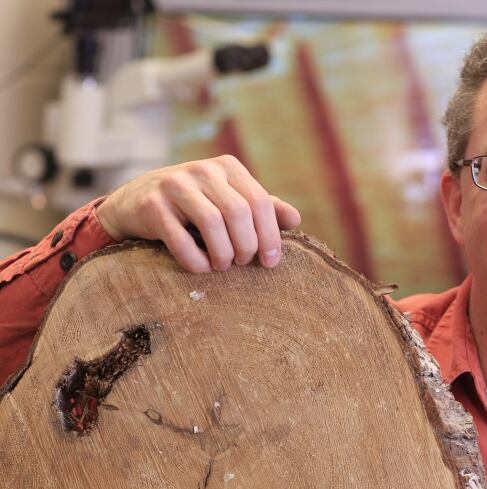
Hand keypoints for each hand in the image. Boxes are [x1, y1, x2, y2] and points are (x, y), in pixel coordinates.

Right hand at [95, 155, 300, 272]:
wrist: (135, 201)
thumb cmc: (194, 206)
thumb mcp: (229, 200)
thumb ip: (262, 208)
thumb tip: (296, 220)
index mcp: (227, 166)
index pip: (259, 202)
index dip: (270, 236)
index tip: (270, 262)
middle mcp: (202, 170)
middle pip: (238, 212)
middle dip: (246, 246)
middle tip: (244, 263)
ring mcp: (174, 185)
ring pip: (212, 223)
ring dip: (223, 254)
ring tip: (223, 265)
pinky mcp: (152, 206)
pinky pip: (180, 240)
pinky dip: (196, 261)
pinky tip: (201, 268)